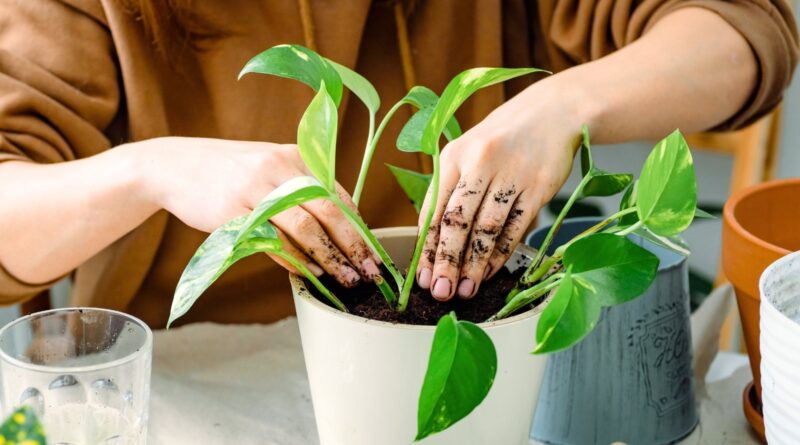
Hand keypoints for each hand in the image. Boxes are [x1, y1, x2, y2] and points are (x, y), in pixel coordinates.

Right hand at [134, 137, 379, 286]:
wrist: (176, 165)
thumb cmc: (232, 173)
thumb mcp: (272, 168)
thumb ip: (304, 191)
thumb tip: (344, 228)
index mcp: (296, 156)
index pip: (338, 194)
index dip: (359, 227)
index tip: (374, 253)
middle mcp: (279, 167)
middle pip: (327, 211)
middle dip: (353, 246)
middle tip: (370, 272)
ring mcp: (254, 189)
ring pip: (302, 228)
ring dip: (328, 259)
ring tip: (345, 280)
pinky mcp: (231, 211)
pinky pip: (271, 241)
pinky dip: (293, 260)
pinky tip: (307, 274)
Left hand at [416, 79, 586, 300]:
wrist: (553, 112)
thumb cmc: (502, 139)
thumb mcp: (468, 153)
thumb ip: (450, 191)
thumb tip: (432, 242)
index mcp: (453, 156)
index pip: (433, 209)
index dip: (426, 248)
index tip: (421, 277)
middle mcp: (479, 163)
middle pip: (457, 222)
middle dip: (446, 262)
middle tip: (440, 292)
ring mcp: (511, 175)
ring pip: (486, 229)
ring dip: (474, 265)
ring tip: (464, 290)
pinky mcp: (538, 187)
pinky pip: (515, 227)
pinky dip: (500, 253)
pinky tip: (489, 272)